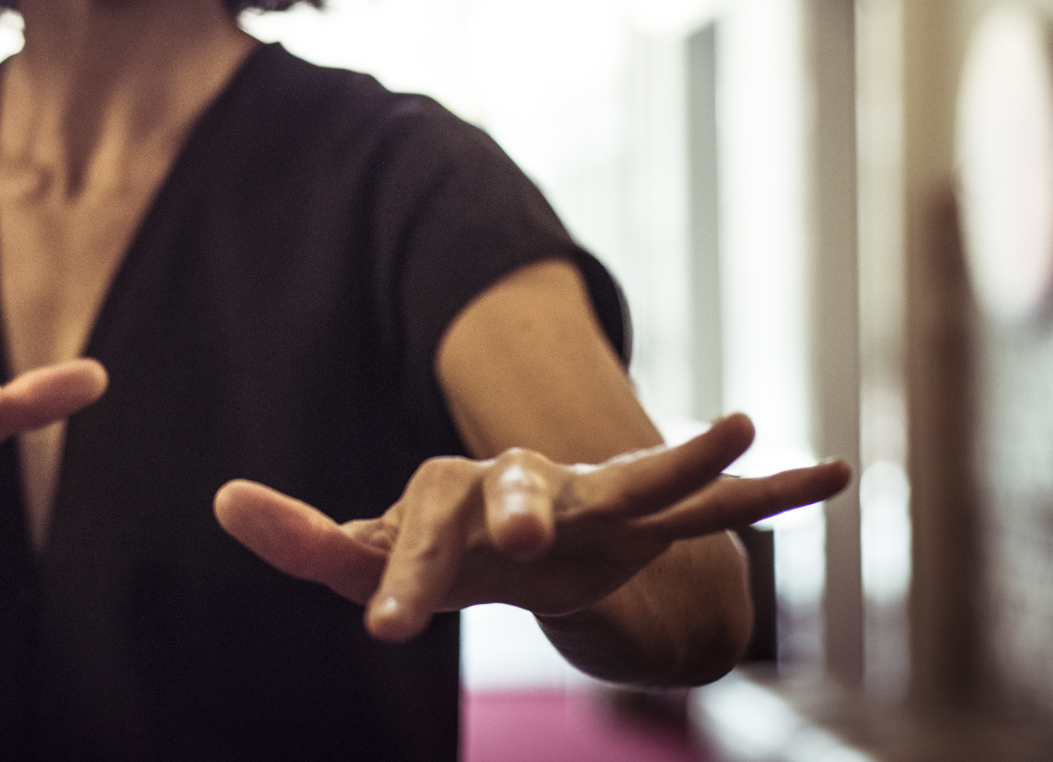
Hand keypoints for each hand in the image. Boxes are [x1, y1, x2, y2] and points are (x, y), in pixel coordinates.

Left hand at [213, 413, 848, 641]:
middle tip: (525, 541)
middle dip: (522, 511)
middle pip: (521, 487)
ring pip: (639, 477)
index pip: (417, 528)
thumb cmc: (438, 551)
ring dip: (687, 455)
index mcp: (451, 497)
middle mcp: (524, 483)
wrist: (520, 541)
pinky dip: (772, 493)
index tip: (384, 629)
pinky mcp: (646, 516)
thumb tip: (220, 497)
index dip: (398, 576)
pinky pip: (715, 506)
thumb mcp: (367, 560)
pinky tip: (832, 475)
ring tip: (744, 423)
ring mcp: (594, 496)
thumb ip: (304, 537)